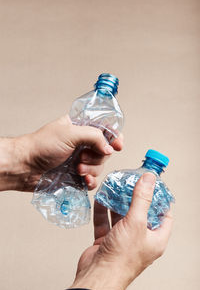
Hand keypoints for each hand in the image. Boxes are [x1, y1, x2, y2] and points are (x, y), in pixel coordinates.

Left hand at [0, 115, 122, 190]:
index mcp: (80, 128)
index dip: (114, 136)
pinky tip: (83, 180)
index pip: (104, 129)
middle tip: (81, 157)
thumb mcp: (69, 133)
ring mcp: (80, 160)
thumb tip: (110, 148)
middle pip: (104, 150)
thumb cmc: (42, 146)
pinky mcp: (76, 176)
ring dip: (91, 169)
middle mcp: (82, 144)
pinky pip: (92, 180)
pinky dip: (90, 181)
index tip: (118, 145)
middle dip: (96, 156)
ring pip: (99, 166)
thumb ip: (93, 136)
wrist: (25, 167)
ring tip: (76, 169)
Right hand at [71, 173, 172, 289]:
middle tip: (131, 183)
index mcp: (155, 238)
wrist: (97, 275)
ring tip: (114, 188)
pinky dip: (102, 210)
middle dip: (134, 198)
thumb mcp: (136, 222)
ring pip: (120, 216)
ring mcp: (122, 240)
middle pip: (139, 213)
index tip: (154, 186)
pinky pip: (105, 222)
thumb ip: (141, 199)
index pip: (163, 216)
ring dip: (116, 203)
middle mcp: (139, 239)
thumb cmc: (121, 258)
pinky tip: (100, 199)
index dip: (160, 200)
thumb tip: (149, 180)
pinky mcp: (107, 240)